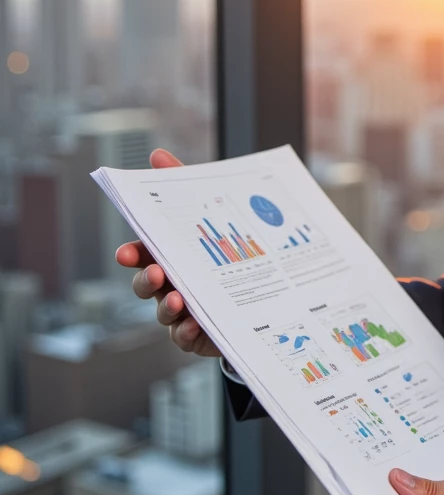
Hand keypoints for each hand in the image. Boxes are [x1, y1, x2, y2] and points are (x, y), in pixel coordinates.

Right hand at [114, 148, 220, 357]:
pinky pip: (184, 338)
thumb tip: (157, 156)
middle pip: (146, 284)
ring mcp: (184, 311)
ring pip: (163, 313)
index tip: (126, 252)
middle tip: (158, 273)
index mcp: (169, 255)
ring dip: (166, 308)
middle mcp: (171, 284)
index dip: (130, 254)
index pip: (142, 254)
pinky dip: (186, 332)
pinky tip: (195, 324)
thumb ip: (182, 184)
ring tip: (179, 300)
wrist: (267, 287)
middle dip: (146, 279)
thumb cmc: (225, 247)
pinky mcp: (200, 334)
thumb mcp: (210, 212)